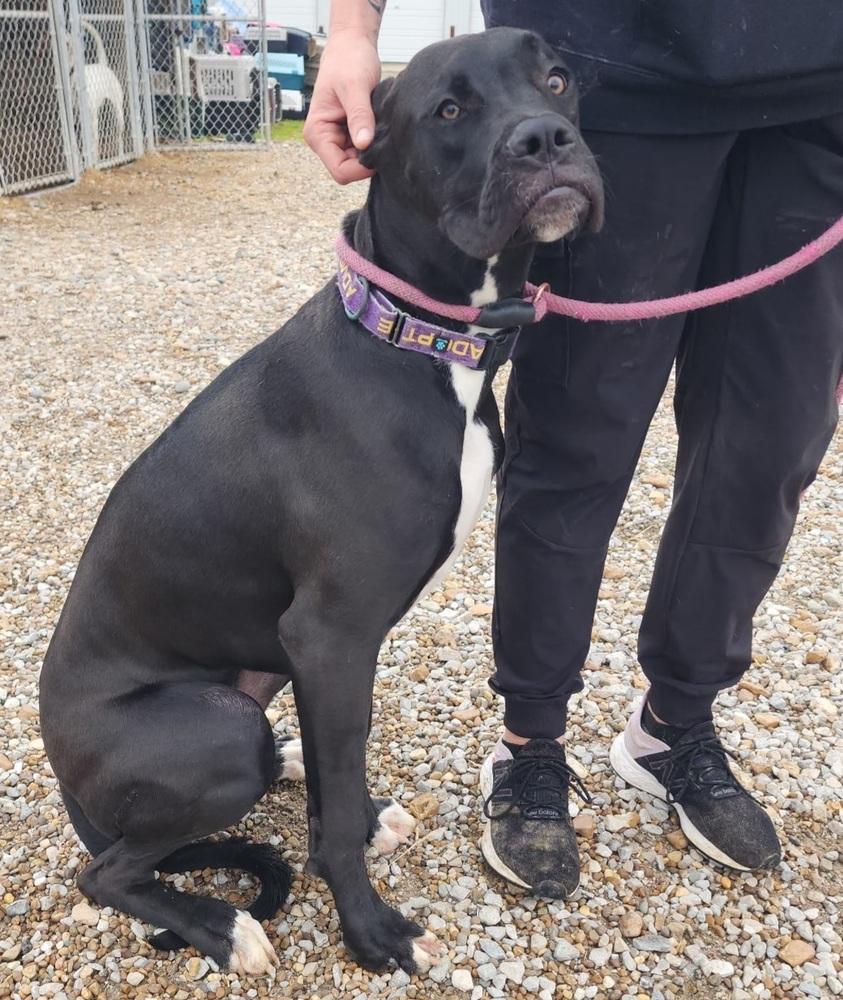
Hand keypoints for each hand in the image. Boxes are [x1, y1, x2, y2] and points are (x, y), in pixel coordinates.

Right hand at [304, 32, 380, 183]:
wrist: (352, 46)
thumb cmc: (348, 61)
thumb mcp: (354, 87)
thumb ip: (359, 116)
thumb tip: (364, 143)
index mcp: (317, 133)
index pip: (340, 170)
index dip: (361, 168)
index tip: (379, 151)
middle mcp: (325, 141)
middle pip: (350, 170)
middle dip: (367, 160)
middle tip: (382, 136)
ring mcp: (338, 140)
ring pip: (359, 163)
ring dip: (373, 151)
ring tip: (380, 127)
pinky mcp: (351, 136)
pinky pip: (366, 151)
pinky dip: (376, 144)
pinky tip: (381, 128)